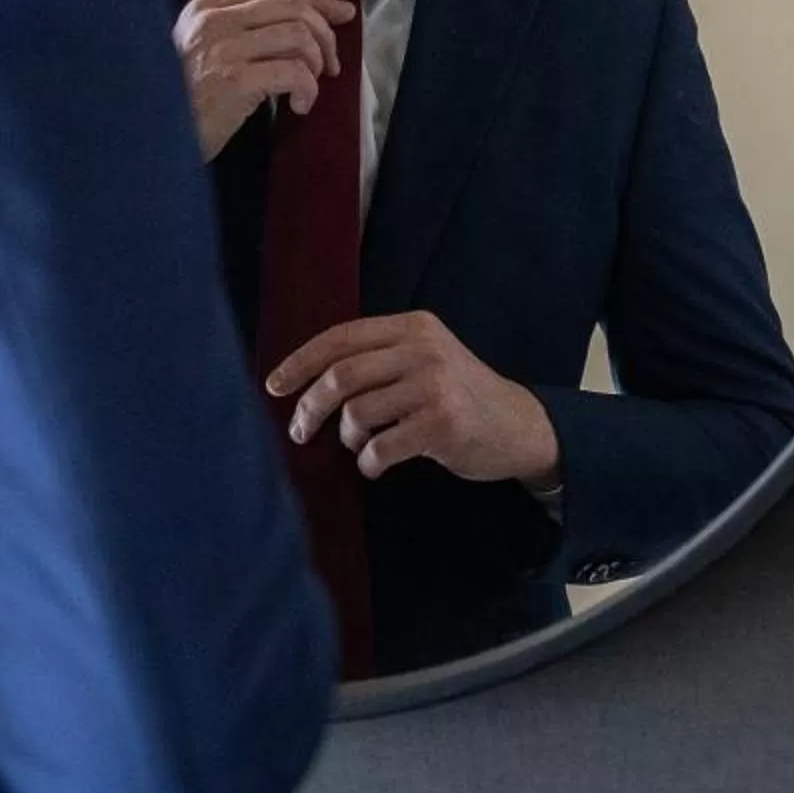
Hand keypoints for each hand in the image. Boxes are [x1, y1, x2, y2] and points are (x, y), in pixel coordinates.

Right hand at [173, 0, 359, 161]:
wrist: (149, 138)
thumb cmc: (178, 104)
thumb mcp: (201, 56)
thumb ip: (235, 35)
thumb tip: (297, 30)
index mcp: (205, 9)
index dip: (316, 1)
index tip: (341, 15)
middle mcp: (214, 20)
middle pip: (293, 7)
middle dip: (325, 34)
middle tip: (331, 65)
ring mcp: (223, 48)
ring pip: (299, 35)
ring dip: (316, 63)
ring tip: (310, 89)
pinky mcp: (234, 80)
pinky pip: (294, 72)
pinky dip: (308, 89)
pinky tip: (300, 108)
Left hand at [265, 311, 562, 488]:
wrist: (519, 425)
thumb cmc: (459, 395)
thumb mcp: (425, 359)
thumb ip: (378, 359)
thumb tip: (307, 380)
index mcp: (413, 327)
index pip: (341, 338)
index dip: (300, 362)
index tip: (273, 386)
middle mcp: (423, 350)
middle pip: (341, 376)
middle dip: (309, 408)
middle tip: (298, 432)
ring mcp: (435, 387)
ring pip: (357, 414)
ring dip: (347, 438)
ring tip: (361, 446)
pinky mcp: (443, 425)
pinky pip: (380, 447)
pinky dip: (368, 462)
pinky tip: (376, 465)